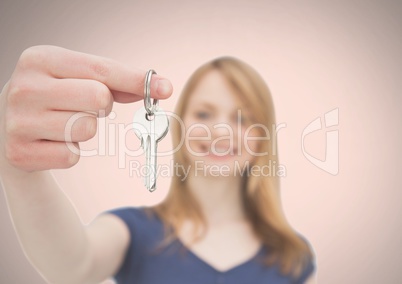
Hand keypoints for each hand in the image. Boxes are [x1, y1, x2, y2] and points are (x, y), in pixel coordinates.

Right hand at [0, 45, 172, 172]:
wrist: (8, 125)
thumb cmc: (55, 96)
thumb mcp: (77, 77)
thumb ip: (117, 81)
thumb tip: (161, 87)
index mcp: (40, 59)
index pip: (102, 70)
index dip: (137, 80)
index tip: (165, 88)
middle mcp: (25, 87)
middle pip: (99, 98)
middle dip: (102, 106)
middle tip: (83, 105)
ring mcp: (19, 122)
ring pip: (88, 129)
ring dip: (84, 129)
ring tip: (62, 122)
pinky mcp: (20, 153)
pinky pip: (72, 155)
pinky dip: (70, 151)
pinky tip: (52, 141)